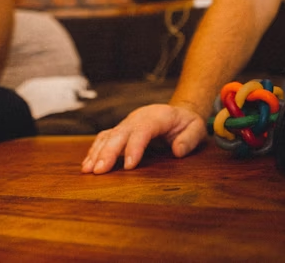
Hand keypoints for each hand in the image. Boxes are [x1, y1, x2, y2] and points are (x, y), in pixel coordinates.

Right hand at [81, 104, 206, 173]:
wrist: (178, 113)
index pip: (143, 129)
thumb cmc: (187, 123)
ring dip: (97, 152)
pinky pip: (104, 138)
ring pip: (109, 135)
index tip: (128, 165)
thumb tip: (178, 151)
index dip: (134, 146)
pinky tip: (88, 164)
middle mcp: (139, 117)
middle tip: (100, 171)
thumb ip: (190, 139)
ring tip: (89, 170)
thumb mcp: (197, 128)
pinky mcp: (121, 130)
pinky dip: (94, 150)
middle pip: (121, 132)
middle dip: (109, 151)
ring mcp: (128, 123)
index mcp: (159, 115)